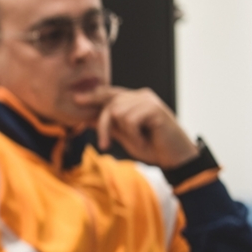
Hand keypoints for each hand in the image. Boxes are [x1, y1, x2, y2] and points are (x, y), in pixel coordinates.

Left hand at [73, 86, 198, 168]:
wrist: (175, 157)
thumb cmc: (152, 147)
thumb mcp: (125, 136)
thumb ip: (110, 126)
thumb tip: (89, 119)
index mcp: (134, 100)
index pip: (110, 94)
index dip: (93, 96)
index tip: (76, 99)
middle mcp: (141, 96)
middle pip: (109, 104)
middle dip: (104, 126)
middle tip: (105, 145)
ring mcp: (148, 100)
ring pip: (117, 112)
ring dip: (125, 133)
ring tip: (139, 140)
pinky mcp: (154, 108)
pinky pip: (130, 120)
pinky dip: (134, 135)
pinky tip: (146, 139)